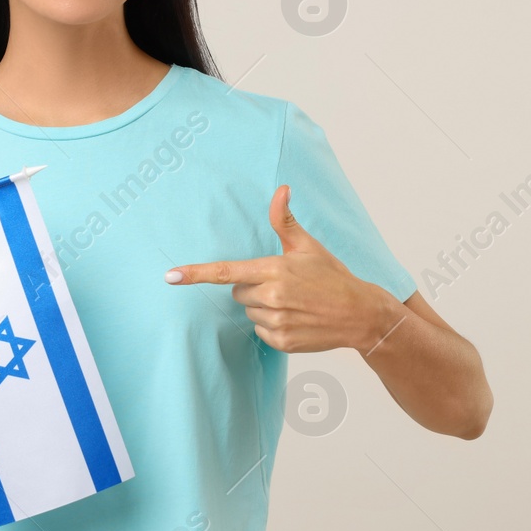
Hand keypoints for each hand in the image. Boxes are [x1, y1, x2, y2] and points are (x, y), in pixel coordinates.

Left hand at [163, 184, 380, 353]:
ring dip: (263, 307)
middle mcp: (271, 296)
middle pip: (238, 292)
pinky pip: (260, 330)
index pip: (225, 272)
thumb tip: (281, 189)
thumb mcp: (308, 247)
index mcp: (273, 270)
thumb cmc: (332, 276)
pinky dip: (273, 325)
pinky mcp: (281, 340)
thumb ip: (285, 221)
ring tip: (293, 302)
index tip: (170, 276)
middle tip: (283, 285)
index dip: (195, 274)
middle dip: (253, 287)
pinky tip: (295, 318)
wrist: (359, 313)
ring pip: (249, 311)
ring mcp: (276, 321)